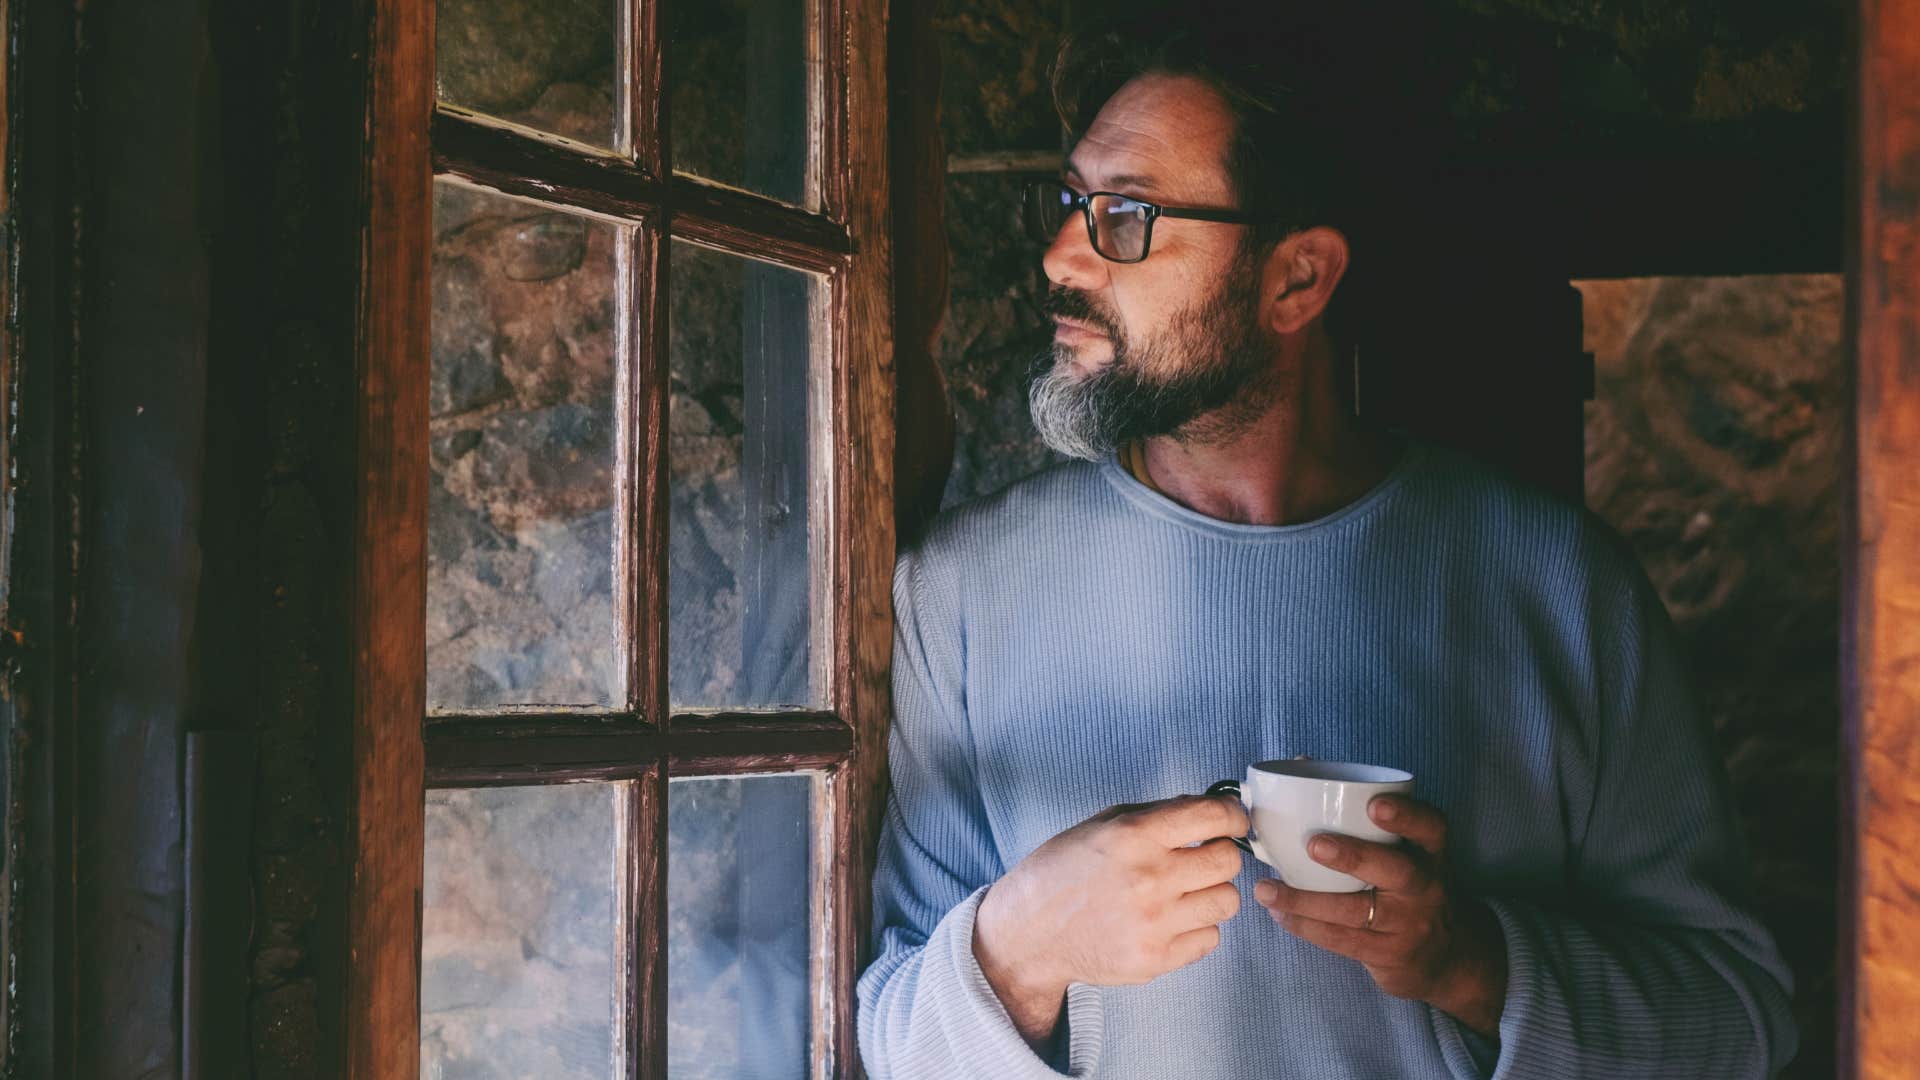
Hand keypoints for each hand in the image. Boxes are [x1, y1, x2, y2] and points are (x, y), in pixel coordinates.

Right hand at [974, 795, 1247, 1043]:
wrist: (1031, 932)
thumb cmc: (1065, 871)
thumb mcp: (1103, 824)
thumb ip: (1157, 815)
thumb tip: (1212, 810)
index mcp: (1134, 836)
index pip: (1213, 817)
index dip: (1232, 816)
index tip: (1232, 821)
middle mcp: (1149, 878)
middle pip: (1228, 861)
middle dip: (1221, 854)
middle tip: (1202, 858)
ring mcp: (1154, 923)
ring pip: (1227, 901)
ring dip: (1211, 893)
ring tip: (1185, 892)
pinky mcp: (1156, 959)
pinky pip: (1210, 938)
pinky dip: (1197, 928)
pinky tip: (1171, 920)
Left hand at [1252, 794, 1507, 1037]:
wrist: (1446, 953)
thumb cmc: (1407, 883)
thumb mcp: (1407, 850)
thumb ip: (1364, 813)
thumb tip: (1301, 762)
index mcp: (1431, 852)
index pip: (1431, 828)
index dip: (1406, 815)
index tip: (1374, 804)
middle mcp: (1425, 886)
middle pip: (1398, 871)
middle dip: (1355, 856)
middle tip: (1313, 844)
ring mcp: (1407, 923)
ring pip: (1356, 911)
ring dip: (1306, 900)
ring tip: (1267, 888)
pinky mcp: (1386, 953)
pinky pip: (1341, 940)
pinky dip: (1305, 925)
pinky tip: (1278, 913)